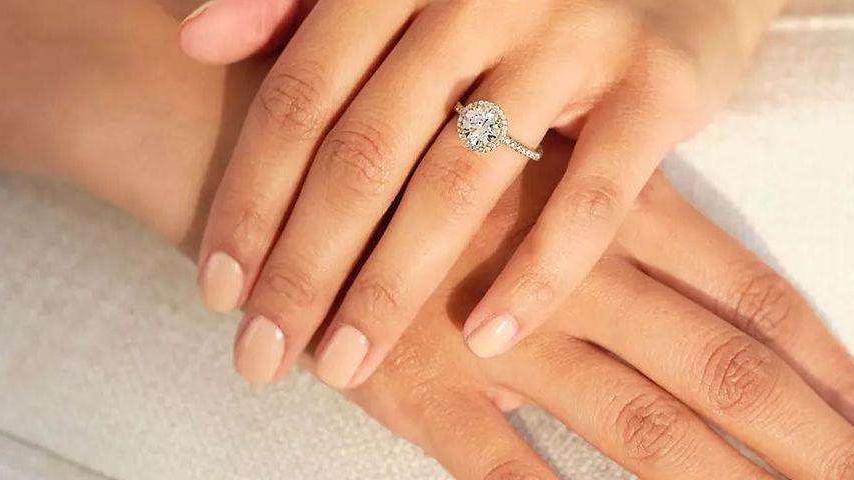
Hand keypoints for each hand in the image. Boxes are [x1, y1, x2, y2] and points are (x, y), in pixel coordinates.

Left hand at [183, 0, 788, 389]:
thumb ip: (301, 0)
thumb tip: (196, 41)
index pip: (303, 95)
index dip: (252, 195)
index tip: (216, 289)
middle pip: (365, 150)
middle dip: (303, 266)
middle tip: (262, 355)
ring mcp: (570, 34)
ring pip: (459, 181)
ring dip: (391, 286)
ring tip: (344, 365)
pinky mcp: (656, 80)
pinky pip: (589, 198)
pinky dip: (538, 275)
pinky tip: (487, 340)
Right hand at [347, 139, 853, 476]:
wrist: (260, 141)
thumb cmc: (401, 142)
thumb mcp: (520, 157)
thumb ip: (600, 211)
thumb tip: (690, 280)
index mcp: (609, 210)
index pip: (752, 299)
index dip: (827, 367)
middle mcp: (575, 274)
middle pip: (727, 373)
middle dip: (815, 447)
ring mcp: (499, 337)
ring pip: (645, 433)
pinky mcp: (417, 389)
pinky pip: (506, 474)